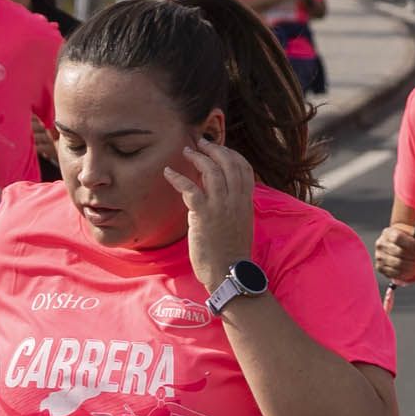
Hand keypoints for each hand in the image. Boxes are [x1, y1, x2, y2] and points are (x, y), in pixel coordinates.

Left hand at [166, 134, 256, 280]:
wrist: (228, 272)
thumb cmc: (231, 252)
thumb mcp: (240, 224)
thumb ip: (235, 206)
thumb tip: (222, 194)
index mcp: (246, 202)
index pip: (244, 168)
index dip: (232, 154)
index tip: (220, 148)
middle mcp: (236, 200)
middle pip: (228, 164)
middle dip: (215, 149)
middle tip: (201, 142)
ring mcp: (221, 206)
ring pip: (211, 171)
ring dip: (198, 158)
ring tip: (187, 151)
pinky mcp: (204, 215)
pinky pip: (190, 189)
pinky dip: (178, 178)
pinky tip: (168, 172)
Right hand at [371, 223, 414, 286]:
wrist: (399, 247)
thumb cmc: (409, 240)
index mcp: (388, 232)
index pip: (398, 238)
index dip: (411, 244)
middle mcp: (380, 244)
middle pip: (399, 252)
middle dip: (413, 256)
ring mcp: (379, 257)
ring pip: (398, 264)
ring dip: (411, 265)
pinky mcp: (380, 268)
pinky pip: (395, 273)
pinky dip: (405, 272)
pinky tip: (410, 267)